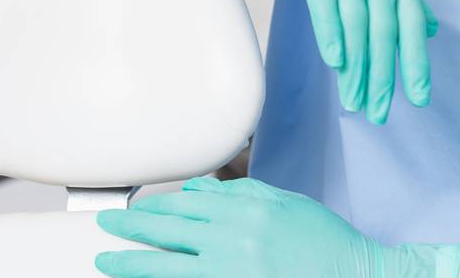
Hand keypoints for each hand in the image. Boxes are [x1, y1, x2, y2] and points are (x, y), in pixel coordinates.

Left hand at [94, 176, 459, 277]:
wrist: (354, 275)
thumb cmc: (324, 244)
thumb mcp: (285, 204)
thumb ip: (242, 193)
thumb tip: (200, 190)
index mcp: (245, 210)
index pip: (188, 205)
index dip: (156, 208)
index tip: (136, 209)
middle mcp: (232, 239)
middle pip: (169, 232)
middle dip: (132, 229)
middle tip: (105, 227)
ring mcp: (230, 269)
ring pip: (168, 265)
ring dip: (132, 262)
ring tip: (107, 259)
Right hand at [197, 0, 437, 122]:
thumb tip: (427, 26)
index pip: (409, 16)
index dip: (414, 58)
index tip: (418, 96)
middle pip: (384, 26)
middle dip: (384, 74)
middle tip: (381, 112)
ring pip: (356, 20)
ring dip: (357, 67)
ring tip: (355, 102)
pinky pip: (326, 0)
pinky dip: (332, 33)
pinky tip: (336, 62)